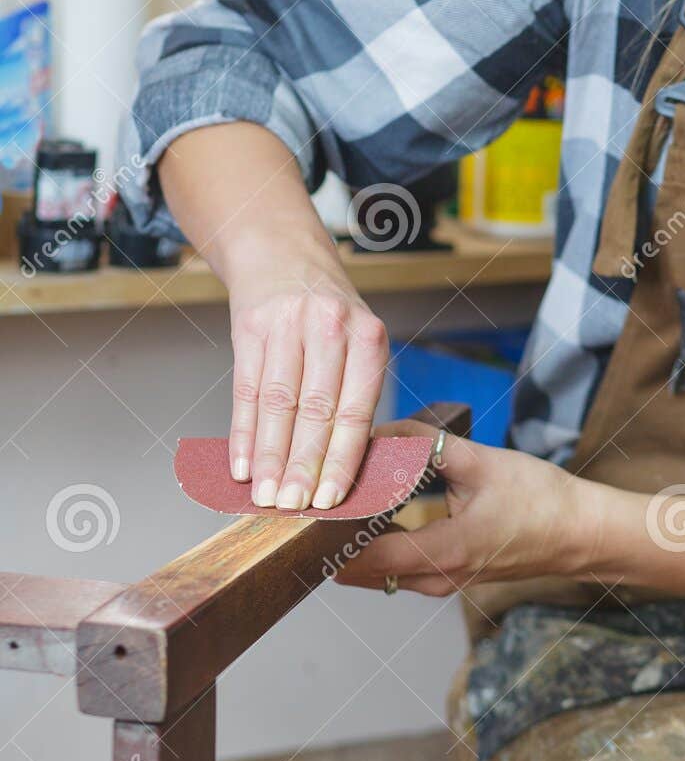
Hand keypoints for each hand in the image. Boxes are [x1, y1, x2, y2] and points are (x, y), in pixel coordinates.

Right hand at [227, 240, 389, 510]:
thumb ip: (354, 394)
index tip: (331, 499)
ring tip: (266, 496)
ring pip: (277, 404)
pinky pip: (246, 391)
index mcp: (367, 336)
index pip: (355, 410)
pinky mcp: (250, 328)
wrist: (283, 253)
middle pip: (315, 411)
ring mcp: (286, 325)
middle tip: (294, 507)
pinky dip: (243, 434)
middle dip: (303, 465)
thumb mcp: (358, 340)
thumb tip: (344, 470)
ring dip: (269, 457)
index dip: (342, 459)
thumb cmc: (328, 312)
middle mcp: (328, 327)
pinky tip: (241, 465)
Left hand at [332, 419, 598, 594]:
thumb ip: (428, 445)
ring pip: (376, 571)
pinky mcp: (447, 575)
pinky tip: (368, 508)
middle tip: (311, 495)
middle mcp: (436, 579)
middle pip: (361, 569)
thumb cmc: (540, 500)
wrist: (581, 532)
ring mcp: (441, 582)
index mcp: (444, 553)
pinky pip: (396, 566)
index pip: (364, 559)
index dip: (329, 536)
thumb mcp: (482, 462)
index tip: (307, 507)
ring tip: (334, 498)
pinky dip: (375, 542)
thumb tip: (382, 431)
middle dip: (332, 536)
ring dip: (352, 540)